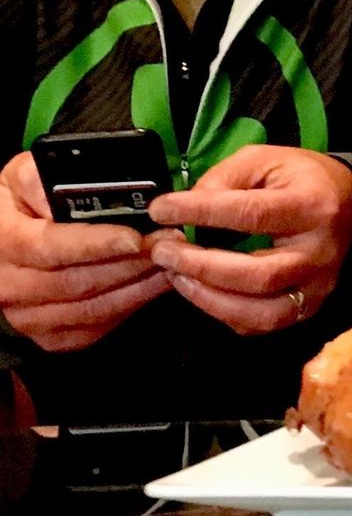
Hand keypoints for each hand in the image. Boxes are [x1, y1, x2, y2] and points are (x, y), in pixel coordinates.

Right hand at [0, 152, 169, 351]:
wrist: (2, 251)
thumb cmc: (17, 208)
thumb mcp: (20, 178)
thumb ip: (43, 182)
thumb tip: (79, 198)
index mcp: (2, 242)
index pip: (51, 246)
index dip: (97, 244)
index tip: (136, 238)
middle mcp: (10, 287)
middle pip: (79, 282)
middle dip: (131, 264)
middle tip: (170, 245)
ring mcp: (31, 318)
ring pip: (94, 309)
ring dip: (140, 287)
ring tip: (171, 263)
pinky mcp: (53, 338)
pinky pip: (99, 325)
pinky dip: (132, 305)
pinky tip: (155, 285)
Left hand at [148, 146, 351, 334]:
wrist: (350, 205)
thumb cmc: (302, 179)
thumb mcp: (264, 160)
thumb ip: (224, 180)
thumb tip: (185, 211)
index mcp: (310, 207)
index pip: (252, 215)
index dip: (201, 214)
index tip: (162, 210)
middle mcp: (318, 253)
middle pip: (258, 274)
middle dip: (202, 267)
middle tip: (164, 252)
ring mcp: (317, 287)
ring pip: (262, 311)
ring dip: (210, 298)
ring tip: (177, 276)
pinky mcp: (310, 307)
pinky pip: (264, 325)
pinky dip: (227, 314)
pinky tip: (204, 293)